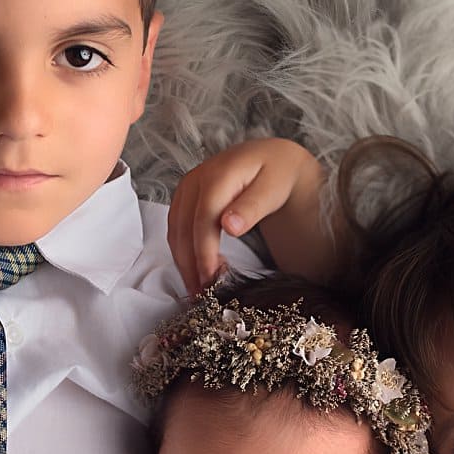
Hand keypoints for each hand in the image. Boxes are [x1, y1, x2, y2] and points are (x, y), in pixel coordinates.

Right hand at [168, 138, 331, 292]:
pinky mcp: (185, 197)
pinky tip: (198, 269)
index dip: (204, 252)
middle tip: (202, 294)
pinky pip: (177, 228)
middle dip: (190, 264)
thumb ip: (252, 207)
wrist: (273, 159)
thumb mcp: (275, 188)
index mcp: (218, 174)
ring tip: (200, 288)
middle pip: (183, 227)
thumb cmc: (278, 174)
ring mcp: (187, 187)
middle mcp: (196, 178)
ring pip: (175, 230)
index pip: (204, 218)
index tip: (211, 279)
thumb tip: (228, 226)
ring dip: (184, 261)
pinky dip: (184, 251)